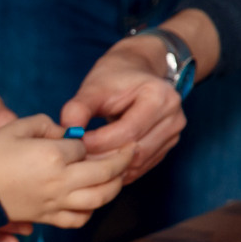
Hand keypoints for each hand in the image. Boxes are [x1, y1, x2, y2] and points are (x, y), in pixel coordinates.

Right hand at [0, 114, 132, 226]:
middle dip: (123, 158)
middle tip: (131, 149)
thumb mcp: (13, 127)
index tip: (78, 137)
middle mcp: (61, 181)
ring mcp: (56, 202)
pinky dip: (92, 209)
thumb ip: (44, 124)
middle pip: (106, 171)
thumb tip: (64, 132)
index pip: (84, 145)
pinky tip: (92, 198)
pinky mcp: (48, 218)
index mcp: (53, 155)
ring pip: (101, 197)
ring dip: (116, 185)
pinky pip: (80, 218)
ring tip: (119, 174)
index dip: (84, 140)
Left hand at [59, 39, 185, 183]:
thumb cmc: (114, 77)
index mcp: (160, 97)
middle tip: (76, 159)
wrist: (135, 72)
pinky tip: (100, 165)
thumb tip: (67, 133)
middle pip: (135, 151)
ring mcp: (173, 134)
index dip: (98, 142)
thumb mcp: (94, 87)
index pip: (128, 131)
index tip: (74, 145)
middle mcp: (174, 117)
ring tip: (85, 163)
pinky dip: (120, 169)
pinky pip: (142, 166)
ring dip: (110, 168)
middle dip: (102, 158)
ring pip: (139, 163)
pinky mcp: (167, 146)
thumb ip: (78, 109)